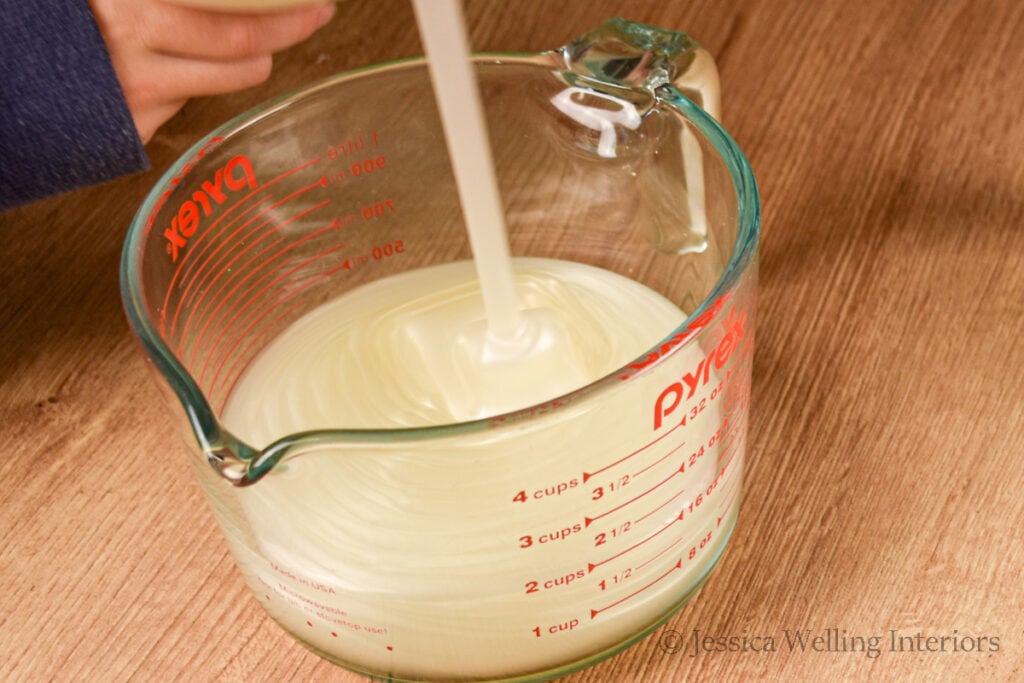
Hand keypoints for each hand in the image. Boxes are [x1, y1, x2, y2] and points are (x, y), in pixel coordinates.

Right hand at [87, 0, 335, 141]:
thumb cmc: (39, 27)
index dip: (278, 2)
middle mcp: (127, 35)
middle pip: (237, 36)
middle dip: (288, 26)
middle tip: (316, 14)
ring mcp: (130, 87)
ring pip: (222, 75)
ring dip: (255, 61)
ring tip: (266, 50)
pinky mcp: (126, 127)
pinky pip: (182, 101)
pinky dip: (194, 84)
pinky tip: (187, 70)